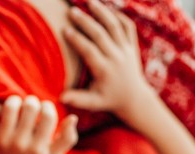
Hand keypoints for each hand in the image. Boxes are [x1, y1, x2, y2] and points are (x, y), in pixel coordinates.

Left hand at [0, 94, 77, 153]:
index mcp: (38, 148)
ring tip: (18, 107)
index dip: (48, 106)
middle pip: (30, 107)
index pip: (48, 116)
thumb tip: (73, 118)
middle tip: (31, 107)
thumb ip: (68, 138)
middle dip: (32, 101)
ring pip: (10, 106)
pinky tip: (5, 114)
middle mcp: (20, 145)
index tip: (44, 109)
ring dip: (16, 100)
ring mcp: (3, 141)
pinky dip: (0, 107)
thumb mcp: (53, 153)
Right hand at [61, 0, 151, 122]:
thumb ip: (78, 99)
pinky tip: (108, 8)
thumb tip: (60, 97)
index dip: (77, 39)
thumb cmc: (109, 99)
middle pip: (101, 35)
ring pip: (115, 26)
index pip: (89, 51)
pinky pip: (128, 26)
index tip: (65, 29)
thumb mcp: (94, 103)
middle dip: (86, 22)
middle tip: (72, 11)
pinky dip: (119, 16)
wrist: (134, 98)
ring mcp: (126, 50)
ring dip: (102, 12)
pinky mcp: (132, 45)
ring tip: (89, 1)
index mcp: (105, 70)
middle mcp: (116, 57)